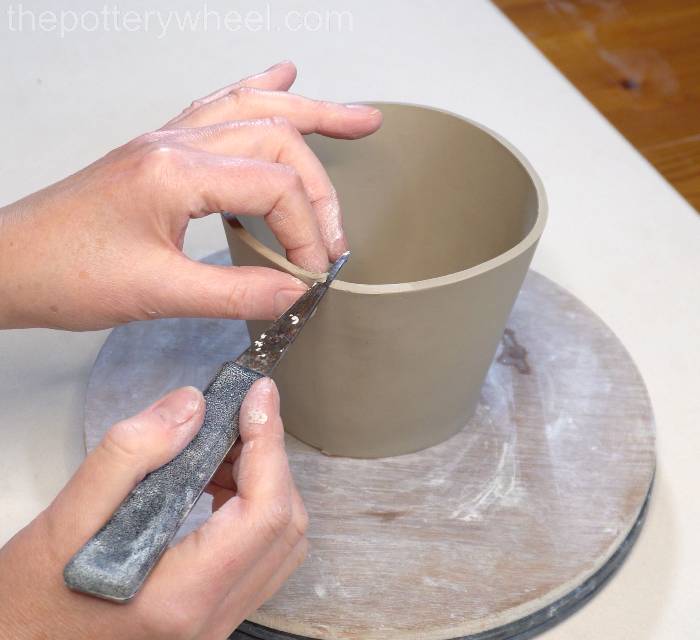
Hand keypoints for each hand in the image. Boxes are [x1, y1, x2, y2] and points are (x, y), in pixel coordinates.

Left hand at [0, 61, 381, 329]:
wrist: (9, 264)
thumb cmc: (67, 274)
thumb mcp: (157, 293)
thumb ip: (235, 293)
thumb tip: (296, 295)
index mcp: (175, 171)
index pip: (273, 186)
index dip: (306, 232)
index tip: (313, 274)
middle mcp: (176, 142)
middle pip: (276, 136)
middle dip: (319, 187)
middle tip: (341, 234)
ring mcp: (168, 138)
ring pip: (254, 108)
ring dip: (311, 112)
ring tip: (358, 119)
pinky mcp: (161, 148)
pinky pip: (219, 106)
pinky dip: (258, 91)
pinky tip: (282, 77)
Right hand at [0, 379, 306, 639]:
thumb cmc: (29, 600)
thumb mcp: (65, 520)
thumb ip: (131, 455)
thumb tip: (192, 406)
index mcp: (181, 595)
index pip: (264, 511)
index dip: (270, 443)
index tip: (258, 394)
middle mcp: (212, 618)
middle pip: (284, 527)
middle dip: (270, 460)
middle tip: (237, 418)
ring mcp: (216, 623)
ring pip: (280, 545)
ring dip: (265, 485)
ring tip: (222, 449)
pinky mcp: (210, 617)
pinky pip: (260, 559)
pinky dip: (253, 511)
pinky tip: (215, 485)